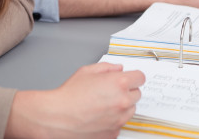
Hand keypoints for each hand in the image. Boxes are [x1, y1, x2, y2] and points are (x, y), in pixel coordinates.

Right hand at [8, 62, 143, 138]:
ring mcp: (120, 119)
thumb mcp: (86, 71)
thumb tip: (117, 69)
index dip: (133, 77)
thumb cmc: (69, 96)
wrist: (58, 117)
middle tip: (111, 91)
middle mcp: (123, 102)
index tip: (130, 78)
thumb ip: (106, 67)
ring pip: (130, 110)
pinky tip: (99, 116)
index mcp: (119, 83)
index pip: (140, 77)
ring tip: (103, 104)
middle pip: (137, 94)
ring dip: (122, 106)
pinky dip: (114, 120)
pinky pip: (120, 124)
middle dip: (126, 91)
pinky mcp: (114, 133)